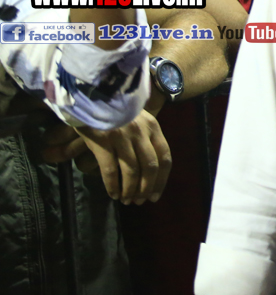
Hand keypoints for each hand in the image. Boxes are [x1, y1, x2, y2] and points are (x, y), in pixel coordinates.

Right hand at [44, 110, 171, 204]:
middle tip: (139, 202)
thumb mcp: (136, 119)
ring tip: (125, 200)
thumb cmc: (114, 110)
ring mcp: (122, 136)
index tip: (155, 196)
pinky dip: (113, 185)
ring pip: (132, 171)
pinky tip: (112, 194)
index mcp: (153, 127)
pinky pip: (111, 169)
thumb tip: (147, 171)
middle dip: (146, 188)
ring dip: (130, 190)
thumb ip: (143, 139)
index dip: (162, 180)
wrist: (91, 92)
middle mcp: (141, 132)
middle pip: (150, 167)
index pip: (164, 158)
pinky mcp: (103, 140)